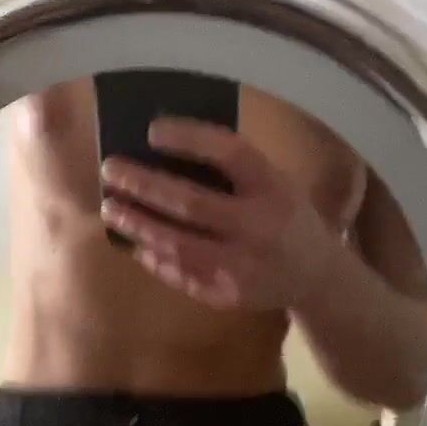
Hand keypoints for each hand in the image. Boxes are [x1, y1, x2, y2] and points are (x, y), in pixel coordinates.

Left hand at [100, 119, 334, 309]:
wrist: (316, 276)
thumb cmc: (285, 215)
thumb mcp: (276, 182)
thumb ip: (234, 169)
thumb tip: (163, 147)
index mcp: (274, 188)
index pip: (230, 154)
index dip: (190, 139)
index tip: (151, 130)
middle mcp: (260, 226)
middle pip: (191, 203)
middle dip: (144, 185)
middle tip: (110, 170)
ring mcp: (243, 266)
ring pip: (178, 245)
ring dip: (138, 224)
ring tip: (112, 208)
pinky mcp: (228, 295)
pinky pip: (180, 274)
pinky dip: (153, 257)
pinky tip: (135, 243)